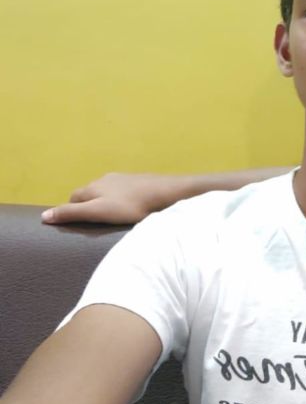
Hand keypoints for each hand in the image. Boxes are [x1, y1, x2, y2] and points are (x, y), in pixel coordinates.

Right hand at [41, 173, 170, 225]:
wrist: (164, 192)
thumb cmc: (130, 205)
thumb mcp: (98, 212)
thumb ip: (72, 213)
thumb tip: (44, 216)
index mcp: (93, 187)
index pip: (73, 198)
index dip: (70, 211)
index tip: (74, 225)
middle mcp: (104, 179)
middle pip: (88, 193)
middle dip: (86, 206)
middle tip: (91, 223)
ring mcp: (122, 179)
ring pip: (106, 191)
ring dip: (103, 202)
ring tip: (109, 218)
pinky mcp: (137, 182)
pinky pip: (122, 191)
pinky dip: (119, 200)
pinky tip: (128, 209)